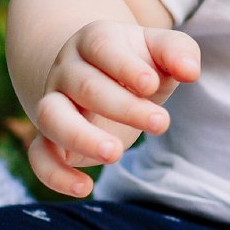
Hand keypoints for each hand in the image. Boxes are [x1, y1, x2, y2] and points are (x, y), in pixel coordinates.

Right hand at [28, 21, 199, 196]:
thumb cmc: (140, 63)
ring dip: (80, 137)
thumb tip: (191, 72)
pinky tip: (84, 188)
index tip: (151, 85)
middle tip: (160, 123)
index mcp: (95, 40)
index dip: (125, 66)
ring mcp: (53, 102)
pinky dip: (54, 174)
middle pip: (85, 85)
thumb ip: (178, 52)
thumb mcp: (161, 50)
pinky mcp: (48, 136)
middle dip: (123, 107)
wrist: (104, 77)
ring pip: (51, 117)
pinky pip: (38, 155)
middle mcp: (67, 69)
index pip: (102, 47)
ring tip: (116, 155)